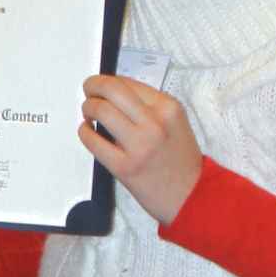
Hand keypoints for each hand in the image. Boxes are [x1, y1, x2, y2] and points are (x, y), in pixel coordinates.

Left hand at [81, 74, 202, 224]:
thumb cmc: (180, 159)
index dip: (108, 81)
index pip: (128, 82)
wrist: (191, 195)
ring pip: (100, 111)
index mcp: (168, 107)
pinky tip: (87, 131)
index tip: (101, 85)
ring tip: (88, 113)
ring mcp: (139, 145)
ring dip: (88, 107)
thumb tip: (115, 93)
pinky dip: (84, 132)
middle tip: (88, 90)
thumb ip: (149, 106)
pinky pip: (93, 141)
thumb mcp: (175, 122)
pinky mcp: (124, 167)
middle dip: (93, 86)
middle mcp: (154, 123)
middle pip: (112, 90)